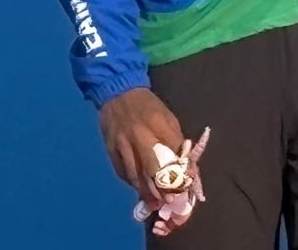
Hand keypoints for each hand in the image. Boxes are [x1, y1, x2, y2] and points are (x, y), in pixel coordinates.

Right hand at [98, 87, 185, 202]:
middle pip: (151, 167)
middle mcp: (139, 136)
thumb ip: (174, 138)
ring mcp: (122, 145)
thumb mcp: (167, 116)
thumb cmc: (148, 106)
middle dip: (161, 187)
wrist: (118, 94)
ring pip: (135, 174)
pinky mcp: (111, 151)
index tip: (187, 183)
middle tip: (169, 200)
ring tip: (155, 203)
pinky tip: (140, 190)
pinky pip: (123, 172)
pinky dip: (132, 183)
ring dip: (146, 192)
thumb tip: (184, 161)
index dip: (181, 168)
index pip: (173, 150)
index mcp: (158, 123)